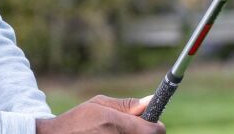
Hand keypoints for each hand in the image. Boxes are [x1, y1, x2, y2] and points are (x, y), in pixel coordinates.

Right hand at [35, 95, 165, 133]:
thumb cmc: (78, 120)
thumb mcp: (99, 104)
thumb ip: (126, 105)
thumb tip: (149, 101)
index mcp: (116, 124)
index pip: (155, 131)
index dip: (155, 125)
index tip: (150, 122)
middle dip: (144, 132)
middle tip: (131, 127)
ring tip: (115, 132)